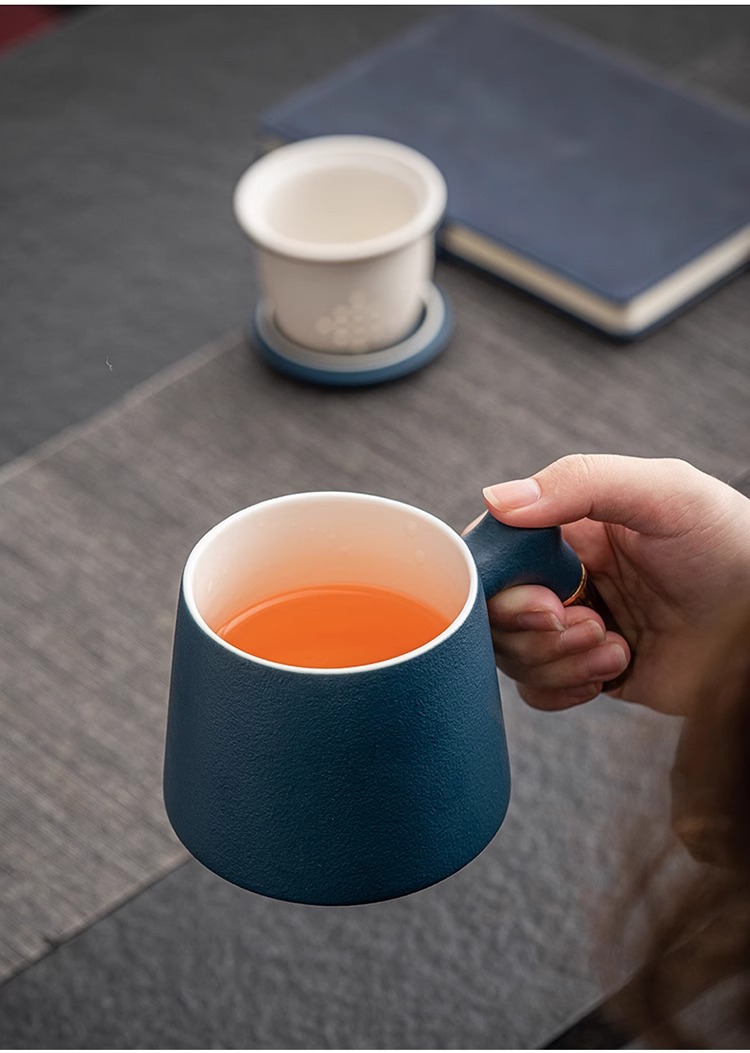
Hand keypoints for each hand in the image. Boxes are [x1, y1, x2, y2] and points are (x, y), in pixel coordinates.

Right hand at [479, 454, 749, 714]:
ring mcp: (576, 626)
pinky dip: (563, 689)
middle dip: (535, 629)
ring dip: (559, 660)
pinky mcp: (592, 671)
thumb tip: (495, 500)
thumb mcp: (662, 492)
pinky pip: (539, 692)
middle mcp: (565, 576)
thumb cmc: (728, 543)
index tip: (544, 599)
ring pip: (515, 654)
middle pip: (497, 611)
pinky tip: (611, 672)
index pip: (496, 552)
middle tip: (591, 624)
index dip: (501, 584)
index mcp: (568, 529)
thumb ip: (578, 483)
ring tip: (616, 646)